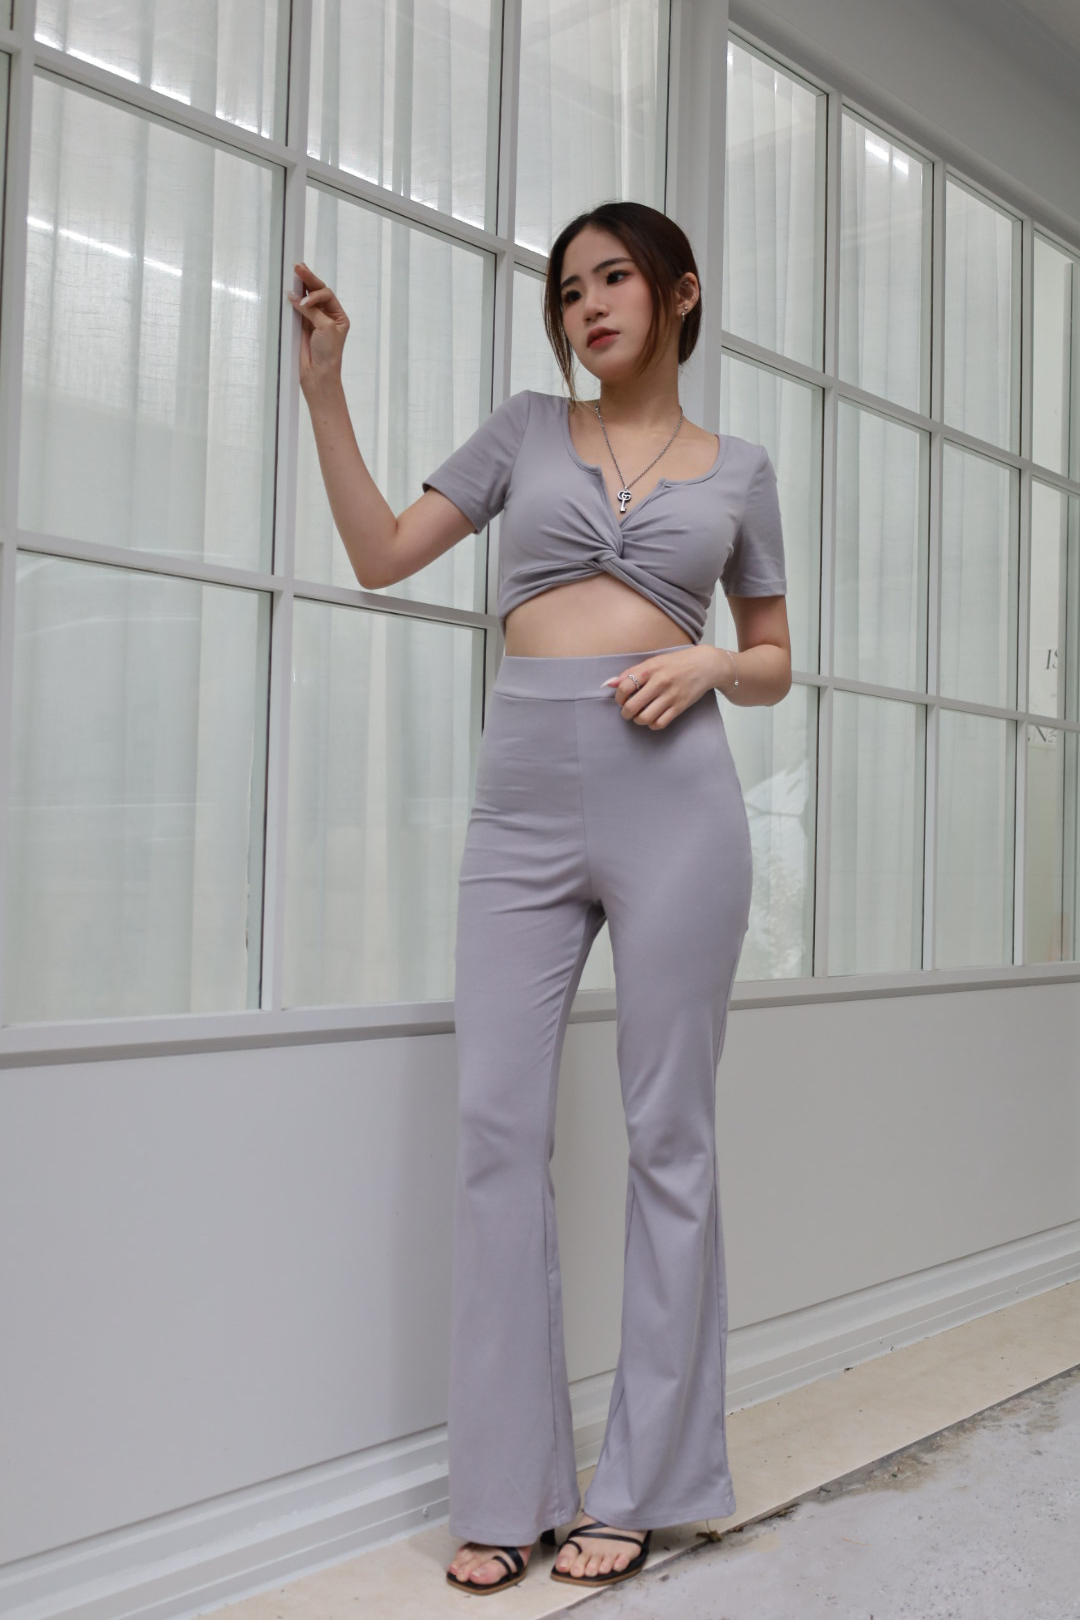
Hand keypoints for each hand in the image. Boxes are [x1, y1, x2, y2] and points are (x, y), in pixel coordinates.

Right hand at [286, 262, 349, 389]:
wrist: (318, 374)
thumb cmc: (328, 353)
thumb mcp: (325, 327)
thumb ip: (311, 310)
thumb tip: (294, 296)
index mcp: (338, 315)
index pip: (327, 294)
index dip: (316, 293)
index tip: (306, 301)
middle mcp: (327, 315)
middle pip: (317, 292)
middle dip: (308, 279)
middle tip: (297, 267)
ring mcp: (313, 319)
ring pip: (306, 298)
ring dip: (300, 285)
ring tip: (294, 270)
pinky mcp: (301, 325)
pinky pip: (297, 308)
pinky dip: (293, 299)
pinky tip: (289, 290)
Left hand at [601, 646, 717, 728]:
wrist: (705, 665)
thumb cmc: (676, 662)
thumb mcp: (653, 662)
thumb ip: (631, 672)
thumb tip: (608, 684)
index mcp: (650, 669)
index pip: (625, 687)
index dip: (618, 697)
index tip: (621, 699)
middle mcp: (660, 682)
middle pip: (632, 706)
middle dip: (625, 712)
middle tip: (627, 711)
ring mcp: (670, 696)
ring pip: (644, 718)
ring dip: (638, 720)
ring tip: (639, 715)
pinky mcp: (680, 706)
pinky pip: (660, 723)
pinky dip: (652, 724)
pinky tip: (653, 718)